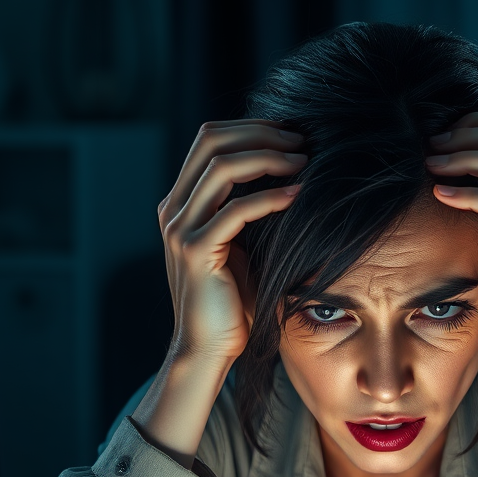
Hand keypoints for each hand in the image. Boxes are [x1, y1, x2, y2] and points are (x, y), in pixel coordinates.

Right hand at [156, 120, 307, 365]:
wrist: (209, 348)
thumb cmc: (233, 301)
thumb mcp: (242, 245)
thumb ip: (250, 211)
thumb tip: (291, 174)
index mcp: (181, 202)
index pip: (210, 140)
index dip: (252, 128)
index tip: (292, 134)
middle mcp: (174, 209)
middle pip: (211, 140)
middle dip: (261, 133)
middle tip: (302, 141)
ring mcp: (181, 229)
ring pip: (221, 167)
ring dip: (268, 157)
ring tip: (304, 161)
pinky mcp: (196, 252)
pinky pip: (235, 210)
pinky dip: (270, 197)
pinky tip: (298, 195)